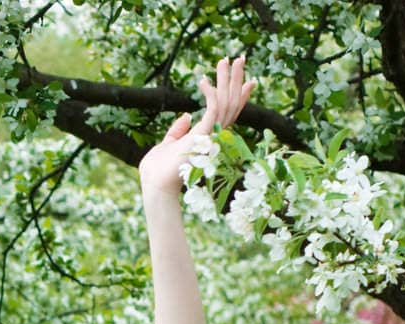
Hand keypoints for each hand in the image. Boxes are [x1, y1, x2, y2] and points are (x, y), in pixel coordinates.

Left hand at [137, 55, 255, 199]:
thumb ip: (178, 130)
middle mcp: (214, 135)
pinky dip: (209, 93)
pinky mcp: (204, 134)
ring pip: (226, 102)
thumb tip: (186, 114)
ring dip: (226, 79)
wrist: (155, 185)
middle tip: (240, 58)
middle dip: (236, 80)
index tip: (249, 81)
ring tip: (225, 59)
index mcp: (207, 137)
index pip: (228, 113)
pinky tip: (202, 80)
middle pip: (231, 103)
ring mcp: (210, 135)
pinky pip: (213, 108)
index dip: (239, 96)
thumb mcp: (169, 144)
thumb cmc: (159, 169)